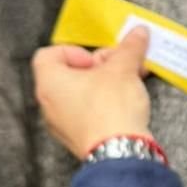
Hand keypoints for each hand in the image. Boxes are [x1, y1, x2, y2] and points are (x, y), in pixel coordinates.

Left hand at [33, 27, 152, 159]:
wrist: (122, 152)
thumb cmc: (111, 109)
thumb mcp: (123, 69)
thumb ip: (129, 48)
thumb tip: (138, 33)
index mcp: (50, 82)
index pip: (49, 54)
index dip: (75, 51)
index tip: (97, 58)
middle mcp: (50, 104)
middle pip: (68, 75)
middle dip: (97, 68)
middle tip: (119, 68)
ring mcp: (62, 125)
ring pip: (80, 96)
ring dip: (103, 87)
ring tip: (127, 85)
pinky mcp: (79, 140)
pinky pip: (87, 115)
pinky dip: (103, 107)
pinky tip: (125, 106)